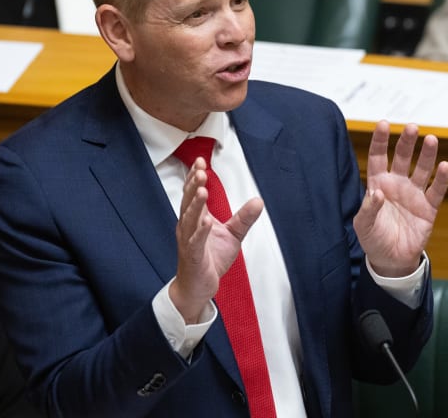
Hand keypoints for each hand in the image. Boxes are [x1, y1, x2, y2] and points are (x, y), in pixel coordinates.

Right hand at [169, 157, 262, 322]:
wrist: (199, 286)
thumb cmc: (210, 259)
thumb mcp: (232, 235)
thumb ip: (243, 218)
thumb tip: (258, 200)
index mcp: (196, 219)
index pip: (194, 194)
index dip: (195, 178)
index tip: (201, 161)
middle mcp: (189, 226)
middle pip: (189, 201)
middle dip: (194, 185)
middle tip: (201, 170)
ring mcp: (188, 241)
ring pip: (190, 218)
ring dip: (196, 203)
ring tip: (203, 189)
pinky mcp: (193, 256)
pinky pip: (196, 242)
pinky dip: (201, 232)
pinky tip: (206, 222)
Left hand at [354, 121, 447, 277]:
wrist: (391, 260)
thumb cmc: (374, 239)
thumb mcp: (363, 225)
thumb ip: (368, 208)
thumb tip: (376, 193)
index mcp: (378, 184)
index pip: (378, 157)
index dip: (380, 140)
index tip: (383, 123)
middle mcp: (397, 184)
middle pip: (402, 157)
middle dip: (407, 142)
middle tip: (412, 127)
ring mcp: (414, 194)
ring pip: (422, 169)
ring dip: (427, 155)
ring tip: (431, 139)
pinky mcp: (429, 208)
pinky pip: (437, 191)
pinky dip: (442, 179)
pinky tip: (445, 166)